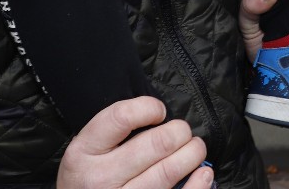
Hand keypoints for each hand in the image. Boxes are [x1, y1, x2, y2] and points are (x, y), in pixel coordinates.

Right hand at [56, 97, 209, 188]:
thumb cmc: (89, 178)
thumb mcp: (88, 151)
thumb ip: (114, 132)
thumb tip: (161, 117)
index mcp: (84, 152)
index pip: (122, 117)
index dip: (149, 108)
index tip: (159, 112)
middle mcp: (100, 178)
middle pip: (156, 144)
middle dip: (180, 132)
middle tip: (183, 132)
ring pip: (168, 172)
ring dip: (192, 154)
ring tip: (195, 149)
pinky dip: (197, 185)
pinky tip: (204, 174)